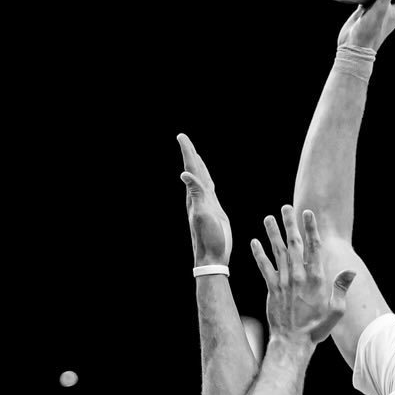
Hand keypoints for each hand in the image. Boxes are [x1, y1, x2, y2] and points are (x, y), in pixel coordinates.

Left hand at [178, 133, 232, 266]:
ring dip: (198, 167)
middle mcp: (198, 198)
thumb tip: (184, 174)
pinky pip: (208, 191)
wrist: (212, 257)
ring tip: (195, 156)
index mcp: (195, 196)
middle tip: (184, 140)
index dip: (188, 152)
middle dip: (190, 155)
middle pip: (194, 171)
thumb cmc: (208, 239)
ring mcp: (205, 205)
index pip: (191, 168)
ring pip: (201, 180)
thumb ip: (196, 193)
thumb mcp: (202, 214)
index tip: (181, 136)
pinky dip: (207, 182)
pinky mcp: (213, 211)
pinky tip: (208, 182)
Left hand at [251, 205, 354, 345]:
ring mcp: (284, 282)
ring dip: (273, 234)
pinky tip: (254, 241)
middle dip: (290, 224)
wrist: (293, 342)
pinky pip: (264, 268)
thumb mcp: (336, 311)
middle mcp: (299, 277)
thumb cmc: (316, 328)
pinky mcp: (271, 289)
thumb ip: (341, 289)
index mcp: (317, 279)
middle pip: (294, 244)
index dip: (310, 229)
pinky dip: (259, 254)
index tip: (307, 213)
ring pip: (278, 252)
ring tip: (269, 218)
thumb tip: (350, 271)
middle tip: (286, 207)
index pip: (314, 248)